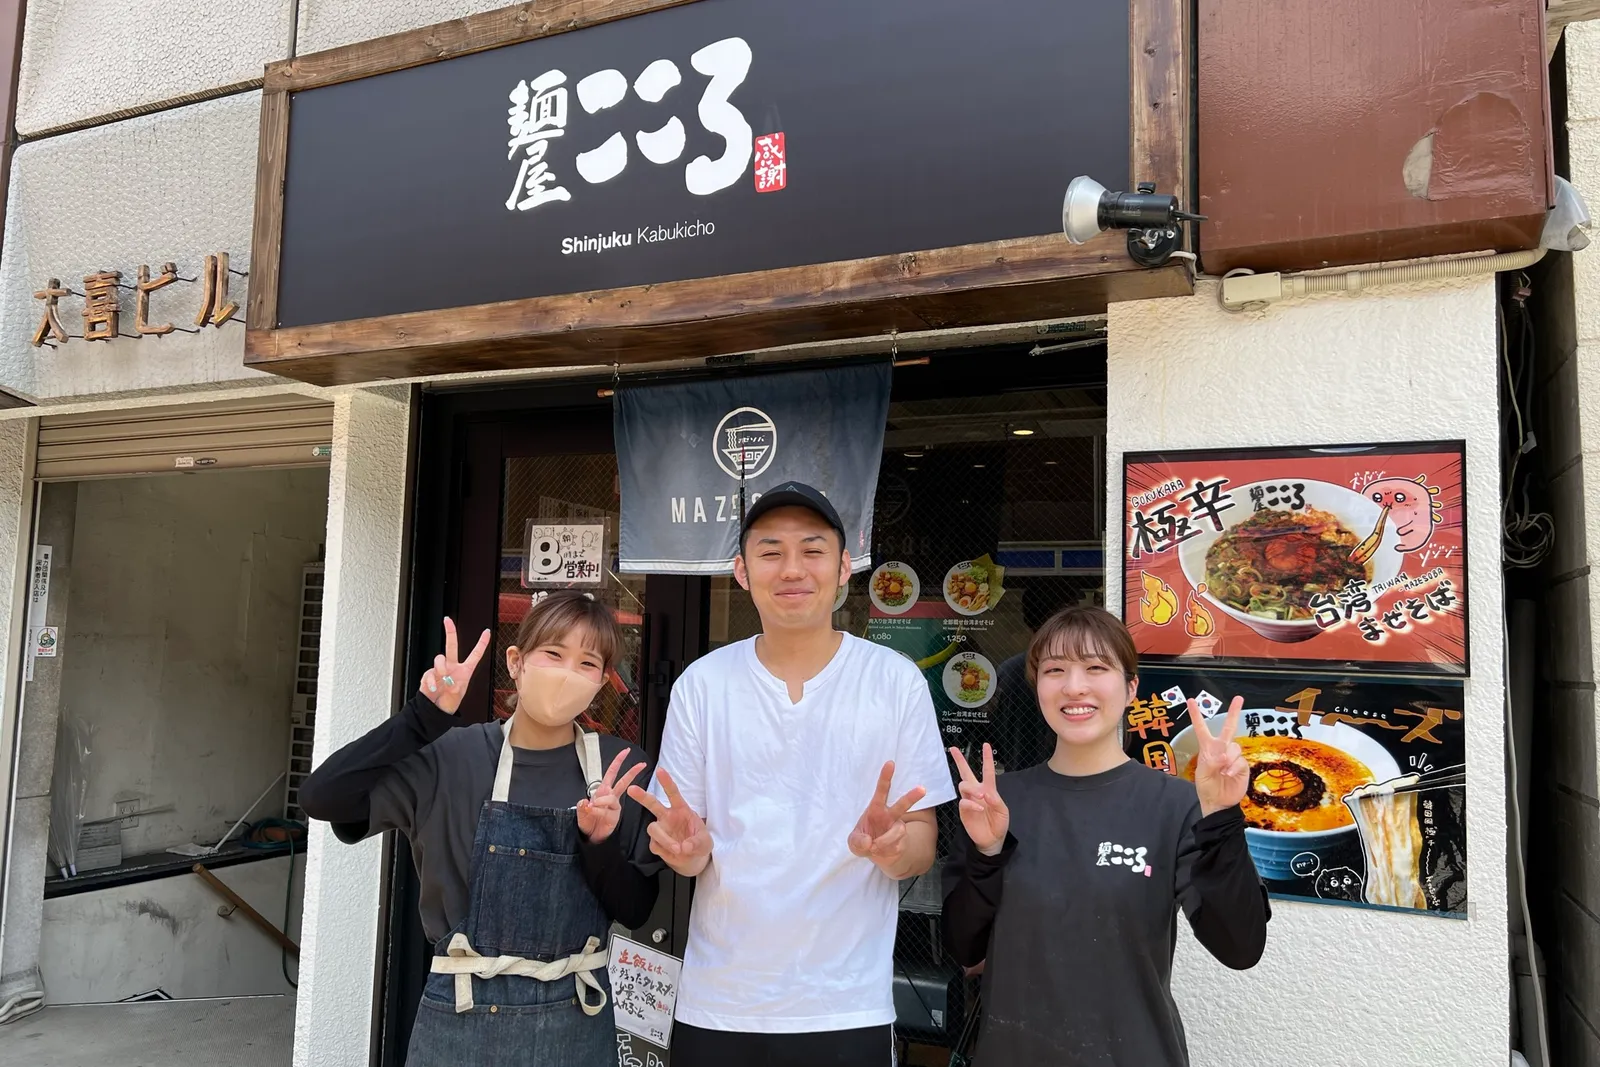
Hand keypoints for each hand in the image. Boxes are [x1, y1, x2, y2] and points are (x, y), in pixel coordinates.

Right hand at [419, 617, 490, 714]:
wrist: (436, 710)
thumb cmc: (450, 701)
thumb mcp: (458, 694)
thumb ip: (455, 685)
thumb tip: (447, 679)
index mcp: (464, 670)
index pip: (475, 654)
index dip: (482, 643)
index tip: (487, 632)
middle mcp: (452, 666)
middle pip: (451, 645)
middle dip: (450, 631)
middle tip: (447, 620)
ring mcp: (439, 670)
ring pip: (439, 658)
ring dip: (441, 668)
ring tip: (443, 678)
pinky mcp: (428, 675)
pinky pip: (429, 673)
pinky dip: (431, 681)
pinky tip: (434, 688)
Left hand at [576, 748, 647, 844]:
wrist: (591, 836)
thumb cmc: (588, 822)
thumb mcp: (580, 812)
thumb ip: (581, 806)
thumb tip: (584, 801)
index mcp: (603, 790)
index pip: (612, 772)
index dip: (618, 761)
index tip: (626, 752)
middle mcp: (610, 796)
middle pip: (623, 781)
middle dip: (632, 772)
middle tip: (642, 764)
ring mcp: (614, 805)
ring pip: (611, 797)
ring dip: (601, 801)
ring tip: (592, 807)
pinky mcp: (615, 815)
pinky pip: (607, 809)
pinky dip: (599, 809)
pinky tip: (593, 811)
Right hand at [627, 770, 712, 876]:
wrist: (693, 860)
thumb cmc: (699, 843)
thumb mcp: (705, 842)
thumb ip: (696, 843)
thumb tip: (684, 846)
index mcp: (681, 809)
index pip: (673, 793)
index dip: (666, 782)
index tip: (659, 770)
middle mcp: (668, 817)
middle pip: (652, 803)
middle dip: (642, 796)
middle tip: (631, 789)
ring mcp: (661, 829)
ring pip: (653, 828)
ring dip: (665, 839)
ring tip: (678, 849)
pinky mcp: (656, 843)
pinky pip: (655, 845)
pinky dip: (665, 850)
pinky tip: (674, 853)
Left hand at [847, 761, 926, 871]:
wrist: (877, 855)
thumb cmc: (864, 841)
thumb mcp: (854, 842)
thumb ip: (857, 842)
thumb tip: (869, 842)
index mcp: (876, 809)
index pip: (882, 791)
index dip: (885, 777)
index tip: (890, 763)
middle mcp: (889, 816)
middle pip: (902, 805)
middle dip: (912, 797)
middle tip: (922, 788)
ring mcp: (897, 828)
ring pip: (898, 830)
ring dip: (885, 840)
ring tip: (875, 846)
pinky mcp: (903, 841)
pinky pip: (897, 845)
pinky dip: (885, 851)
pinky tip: (879, 851)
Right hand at [950, 744, 1008, 856]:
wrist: (992, 839)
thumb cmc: (998, 823)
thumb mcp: (1003, 811)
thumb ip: (996, 800)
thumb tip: (985, 792)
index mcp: (989, 790)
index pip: (987, 771)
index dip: (987, 758)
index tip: (986, 745)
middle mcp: (977, 792)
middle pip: (966, 773)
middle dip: (959, 760)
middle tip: (953, 749)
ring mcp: (969, 800)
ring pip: (963, 785)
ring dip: (971, 788)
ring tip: (980, 795)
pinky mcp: (964, 810)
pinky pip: (964, 802)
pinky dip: (972, 803)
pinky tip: (979, 808)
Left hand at [1191, 695, 1248, 815]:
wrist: (1219, 803)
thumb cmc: (1207, 787)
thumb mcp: (1203, 775)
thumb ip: (1211, 763)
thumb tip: (1223, 756)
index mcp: (1207, 748)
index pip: (1201, 728)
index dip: (1196, 715)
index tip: (1191, 701)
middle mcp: (1221, 749)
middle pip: (1228, 728)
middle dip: (1233, 713)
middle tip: (1239, 699)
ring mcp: (1233, 757)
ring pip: (1234, 747)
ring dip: (1228, 757)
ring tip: (1222, 770)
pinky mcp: (1242, 766)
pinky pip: (1240, 761)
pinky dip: (1233, 767)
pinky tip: (1228, 775)